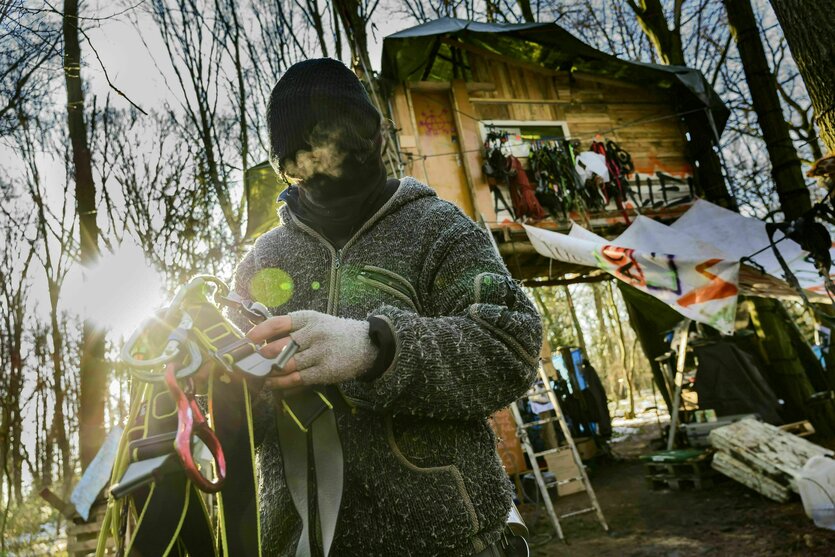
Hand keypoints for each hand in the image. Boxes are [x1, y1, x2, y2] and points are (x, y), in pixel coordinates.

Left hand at [247, 310, 377, 389]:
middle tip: (251, 361)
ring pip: (286, 364)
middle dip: (263, 355)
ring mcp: (319, 352)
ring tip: (259, 374)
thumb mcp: (317, 322)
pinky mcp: (325, 371)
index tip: (248, 339)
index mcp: (308, 319)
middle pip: (280, 345)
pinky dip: (281, 383)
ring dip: (270, 371)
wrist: (367, 344)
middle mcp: (313, 333)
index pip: (279, 323)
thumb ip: (294, 329)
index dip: (260, 331)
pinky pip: (297, 378)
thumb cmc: (335, 333)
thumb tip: (264, 341)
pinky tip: (272, 384)